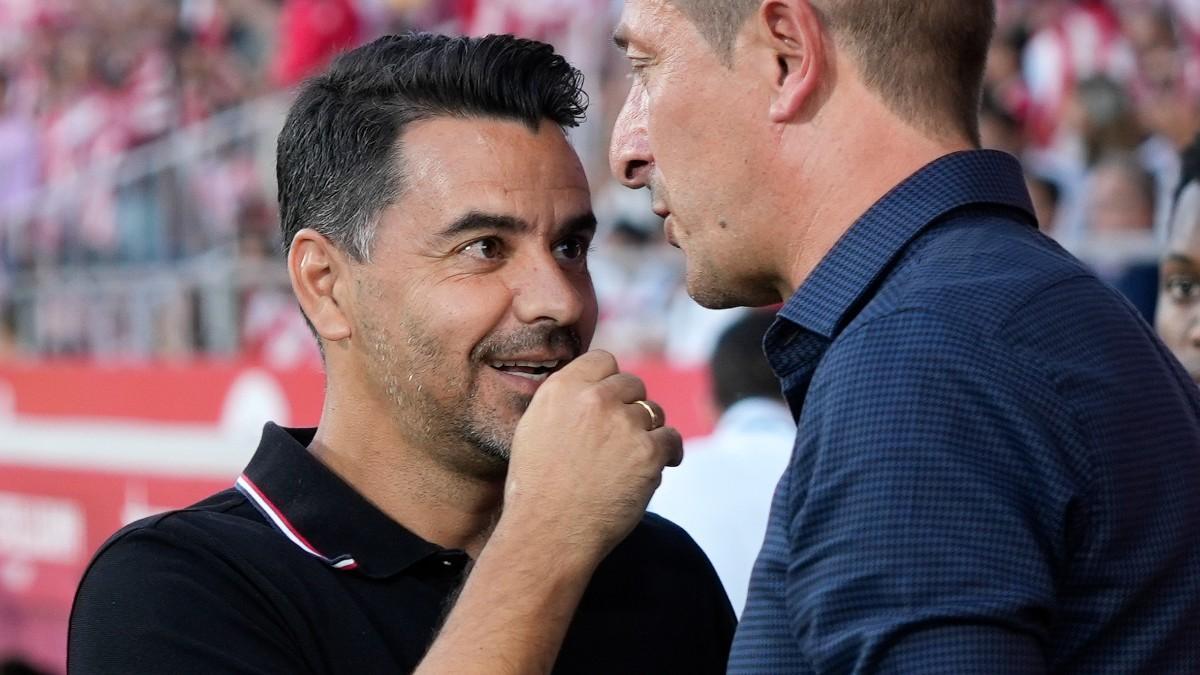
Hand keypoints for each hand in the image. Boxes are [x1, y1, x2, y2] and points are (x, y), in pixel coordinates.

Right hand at [500, 350, 682, 563]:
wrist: (549, 533)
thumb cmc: (537, 489)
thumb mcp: (534, 427)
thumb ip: (565, 401)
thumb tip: (594, 384)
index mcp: (562, 388)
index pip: (604, 360)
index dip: (610, 382)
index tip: (609, 404)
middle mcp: (593, 399)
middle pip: (633, 383)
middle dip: (630, 408)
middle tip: (619, 439)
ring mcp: (623, 423)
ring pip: (654, 412)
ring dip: (648, 433)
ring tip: (628, 462)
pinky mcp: (648, 452)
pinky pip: (672, 440)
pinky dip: (668, 455)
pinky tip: (654, 469)